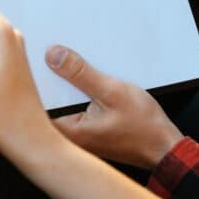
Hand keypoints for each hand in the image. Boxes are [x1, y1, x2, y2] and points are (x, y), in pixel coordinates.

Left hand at [48, 46, 182, 168]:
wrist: (164, 147)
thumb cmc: (143, 127)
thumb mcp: (112, 92)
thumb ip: (81, 74)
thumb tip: (53, 56)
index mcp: (68, 131)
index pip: (38, 101)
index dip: (34, 77)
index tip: (35, 56)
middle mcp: (69, 136)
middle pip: (48, 100)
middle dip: (50, 76)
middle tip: (50, 51)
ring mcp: (78, 135)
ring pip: (62, 102)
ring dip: (65, 84)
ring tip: (66, 59)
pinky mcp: (88, 130)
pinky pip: (74, 106)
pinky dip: (77, 92)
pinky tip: (83, 78)